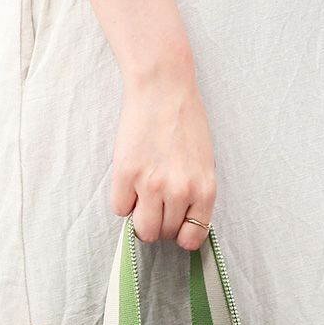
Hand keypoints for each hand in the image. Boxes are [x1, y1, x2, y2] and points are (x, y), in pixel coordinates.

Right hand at [110, 60, 216, 250]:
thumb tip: (183, 223)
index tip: (175, 227)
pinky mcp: (126, 174)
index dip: (181, 235)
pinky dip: (122, 200)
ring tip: (141, 198)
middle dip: (158, 224)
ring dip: (139, 218)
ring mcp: (152, 184)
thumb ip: (195, 193)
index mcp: (204, 189)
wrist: (162, 88)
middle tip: (155, 204)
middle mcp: (180, 190)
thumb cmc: (185, 121)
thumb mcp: (204, 162)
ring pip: (142, 229)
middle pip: (164, 233)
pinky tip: (129, 181)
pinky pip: (119, 208)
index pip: (192, 236)